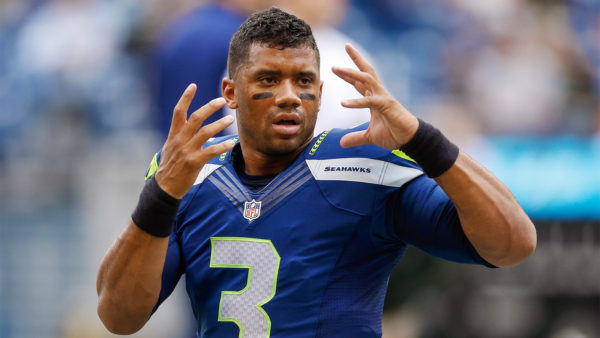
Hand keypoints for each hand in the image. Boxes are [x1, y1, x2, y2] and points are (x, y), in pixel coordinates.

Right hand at [155, 84, 234, 198]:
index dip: (185, 97)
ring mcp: (187, 151)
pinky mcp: (194, 162)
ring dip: (219, 124)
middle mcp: (180, 140)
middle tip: (221, 100)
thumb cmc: (170, 166)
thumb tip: (187, 125)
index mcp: (173, 134)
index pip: (178, 111)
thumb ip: (178, 135)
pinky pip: (210, 151)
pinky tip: (232, 143)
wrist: (164, 187)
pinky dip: (222, 146)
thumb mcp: (169, 147)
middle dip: (209, 107)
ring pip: (205, 132)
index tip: (193, 85)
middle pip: (195, 118)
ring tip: (230, 119)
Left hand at [332, 44, 418, 149]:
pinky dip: (356, 102)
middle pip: (366, 72)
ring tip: (336, 68)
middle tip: (347, 45)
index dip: (349, 74)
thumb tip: (342, 142)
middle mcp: (379, 94)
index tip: (337, 67)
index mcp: (375, 98)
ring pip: (366, 79)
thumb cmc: (394, 133)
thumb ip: (356, 138)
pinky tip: (343, 103)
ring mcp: (383, 98)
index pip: (360, 82)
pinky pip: (369, 101)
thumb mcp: (370, 137)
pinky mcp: (386, 105)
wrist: (410, 139)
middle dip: (356, 59)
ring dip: (351, 73)